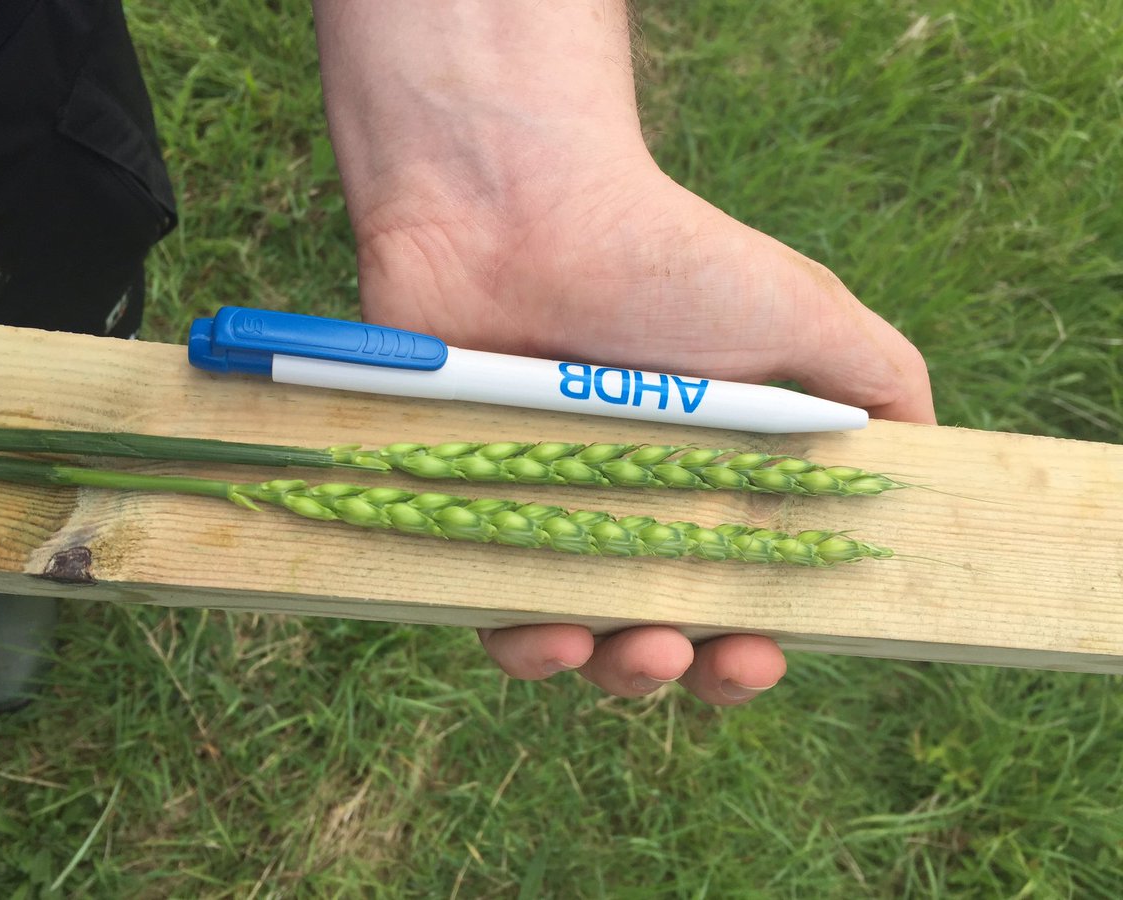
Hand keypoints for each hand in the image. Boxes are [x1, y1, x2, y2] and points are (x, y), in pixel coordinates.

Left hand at [314, 0, 933, 704]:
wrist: (520, 212)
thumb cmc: (668, 260)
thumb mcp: (803, 309)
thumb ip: (877, 380)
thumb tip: (924, 453)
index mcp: (705, 475)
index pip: (736, 587)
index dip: (755, 640)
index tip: (768, 650)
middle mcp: (625, 502)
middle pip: (662, 630)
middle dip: (693, 671)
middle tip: (713, 659)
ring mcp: (544, 509)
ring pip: (577, 639)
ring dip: (616, 674)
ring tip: (639, 651)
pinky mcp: (468, 508)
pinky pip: (487, 609)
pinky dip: (522, 643)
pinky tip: (550, 635)